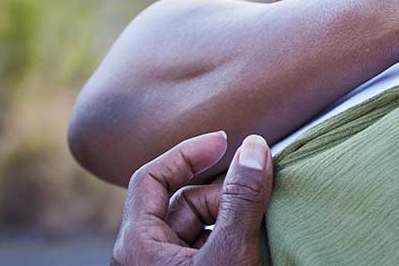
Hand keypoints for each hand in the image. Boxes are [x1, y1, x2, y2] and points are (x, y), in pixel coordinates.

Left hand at [110, 131, 273, 265]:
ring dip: (229, 217)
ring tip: (261, 222)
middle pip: (181, 202)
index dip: (188, 154)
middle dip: (222, 194)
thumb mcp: (229, 255)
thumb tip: (254, 148)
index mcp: (137, 245)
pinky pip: (204, 249)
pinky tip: (255, 245)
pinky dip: (228, 239)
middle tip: (258, 192)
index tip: (226, 143)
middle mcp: (144, 256)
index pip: (150, 177)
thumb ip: (241, 202)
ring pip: (196, 227)